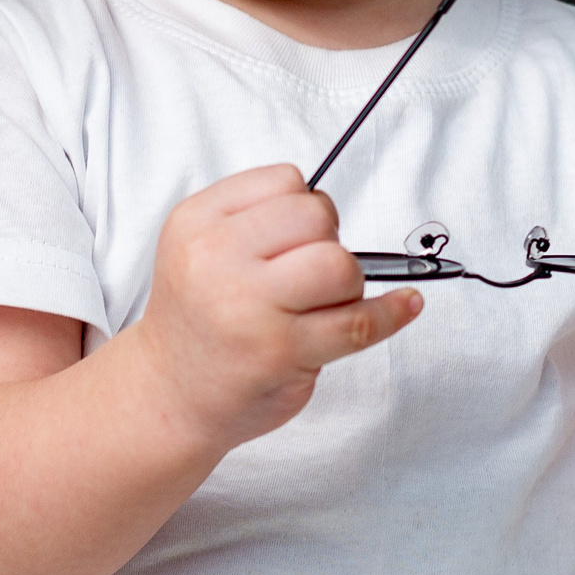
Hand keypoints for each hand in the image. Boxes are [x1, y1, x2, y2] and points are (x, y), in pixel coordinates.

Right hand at [132, 164, 419, 450]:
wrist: (168, 394)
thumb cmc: (200, 315)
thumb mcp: (201, 244)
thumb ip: (259, 215)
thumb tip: (331, 208)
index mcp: (197, 222)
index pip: (286, 181)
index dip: (305, 208)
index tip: (294, 239)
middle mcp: (217, 260)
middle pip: (317, 216)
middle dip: (328, 241)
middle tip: (306, 276)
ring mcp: (250, 309)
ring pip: (339, 265)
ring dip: (346, 282)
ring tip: (320, 304)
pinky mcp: (281, 353)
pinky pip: (359, 323)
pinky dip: (392, 313)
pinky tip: (405, 305)